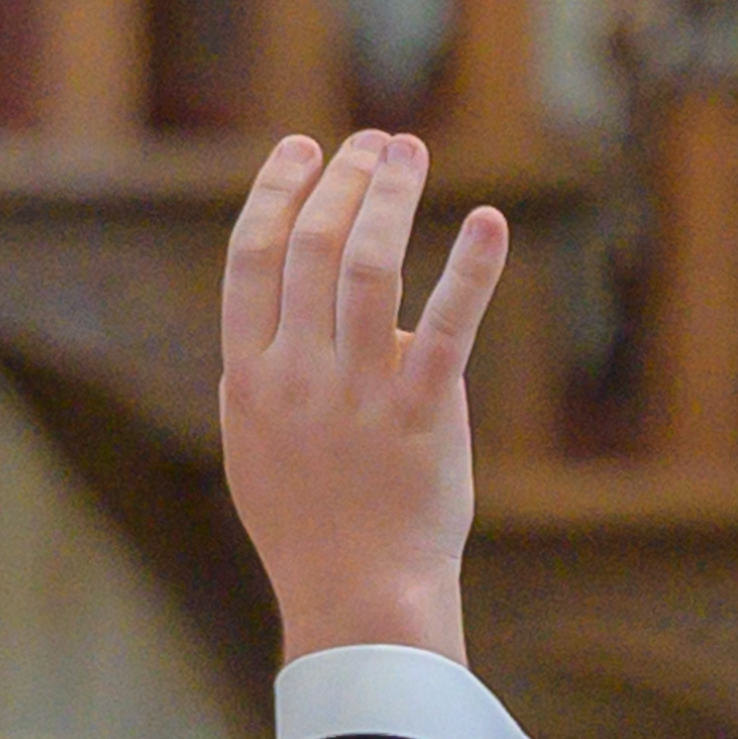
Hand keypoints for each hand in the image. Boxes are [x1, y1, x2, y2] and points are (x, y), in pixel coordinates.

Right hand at [216, 128, 505, 666]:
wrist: (358, 595)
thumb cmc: (308, 528)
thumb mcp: (255, 450)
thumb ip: (259, 379)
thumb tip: (283, 318)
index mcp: (248, 377)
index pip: (250, 260)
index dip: (275, 195)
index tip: (301, 149)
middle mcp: (297, 376)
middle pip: (311, 247)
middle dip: (343, 181)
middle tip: (374, 143)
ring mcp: (359, 393)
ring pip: (368, 267)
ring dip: (390, 196)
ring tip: (409, 151)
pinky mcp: (422, 413)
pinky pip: (447, 326)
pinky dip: (470, 268)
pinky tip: (490, 221)